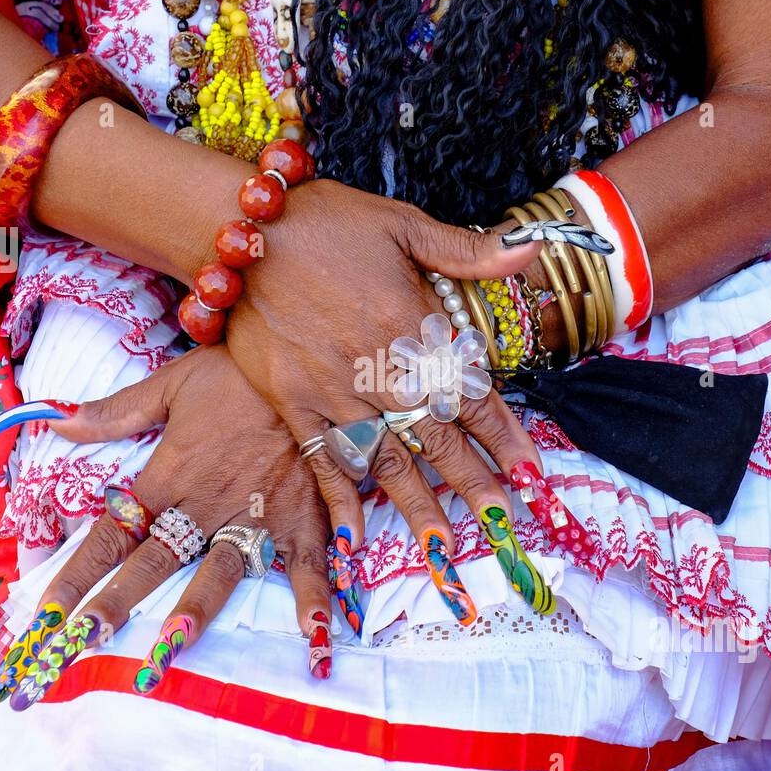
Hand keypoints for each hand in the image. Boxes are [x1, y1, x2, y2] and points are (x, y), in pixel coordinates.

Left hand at [0, 345, 336, 709]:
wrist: (308, 368)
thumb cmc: (239, 373)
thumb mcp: (174, 382)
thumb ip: (118, 411)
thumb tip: (57, 421)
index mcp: (171, 474)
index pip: (114, 531)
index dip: (78, 572)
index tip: (49, 613)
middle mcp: (207, 504)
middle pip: (154, 561)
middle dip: (118, 602)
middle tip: (86, 640)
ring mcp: (256, 515)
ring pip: (221, 570)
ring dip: (197, 608)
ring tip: (174, 645)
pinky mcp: (303, 518)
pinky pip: (307, 566)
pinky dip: (314, 602)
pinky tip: (315, 640)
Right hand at [226, 179, 546, 572]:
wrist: (239, 230)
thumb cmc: (324, 221)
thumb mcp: (401, 223)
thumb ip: (465, 249)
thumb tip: (529, 250)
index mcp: (411, 324)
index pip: (470, 391)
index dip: (504, 434)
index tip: (531, 473)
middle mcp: (377, 367)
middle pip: (436, 436)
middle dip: (473, 483)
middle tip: (502, 526)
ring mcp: (331, 391)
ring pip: (385, 458)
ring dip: (416, 505)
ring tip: (442, 549)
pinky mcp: (292, 401)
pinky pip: (322, 459)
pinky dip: (340, 499)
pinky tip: (356, 538)